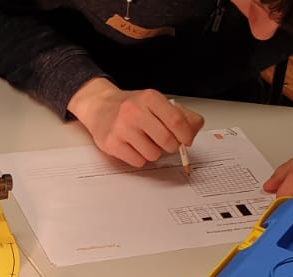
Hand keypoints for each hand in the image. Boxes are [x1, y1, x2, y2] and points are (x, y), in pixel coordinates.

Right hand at [67, 79, 203, 167]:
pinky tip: (133, 146)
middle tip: (165, 142)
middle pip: (167, 140)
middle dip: (171, 146)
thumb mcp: (157, 103)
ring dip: (153, 152)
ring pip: (153, 154)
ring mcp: (121, 128)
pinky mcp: (112, 143)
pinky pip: (138, 161)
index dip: (186, 135)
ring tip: (145, 141)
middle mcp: (134, 111)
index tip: (186, 140)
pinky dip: (140, 158)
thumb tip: (193, 132)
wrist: (100, 107)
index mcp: (149, 98)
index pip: (177, 120)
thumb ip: (181, 115)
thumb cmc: (132, 107)